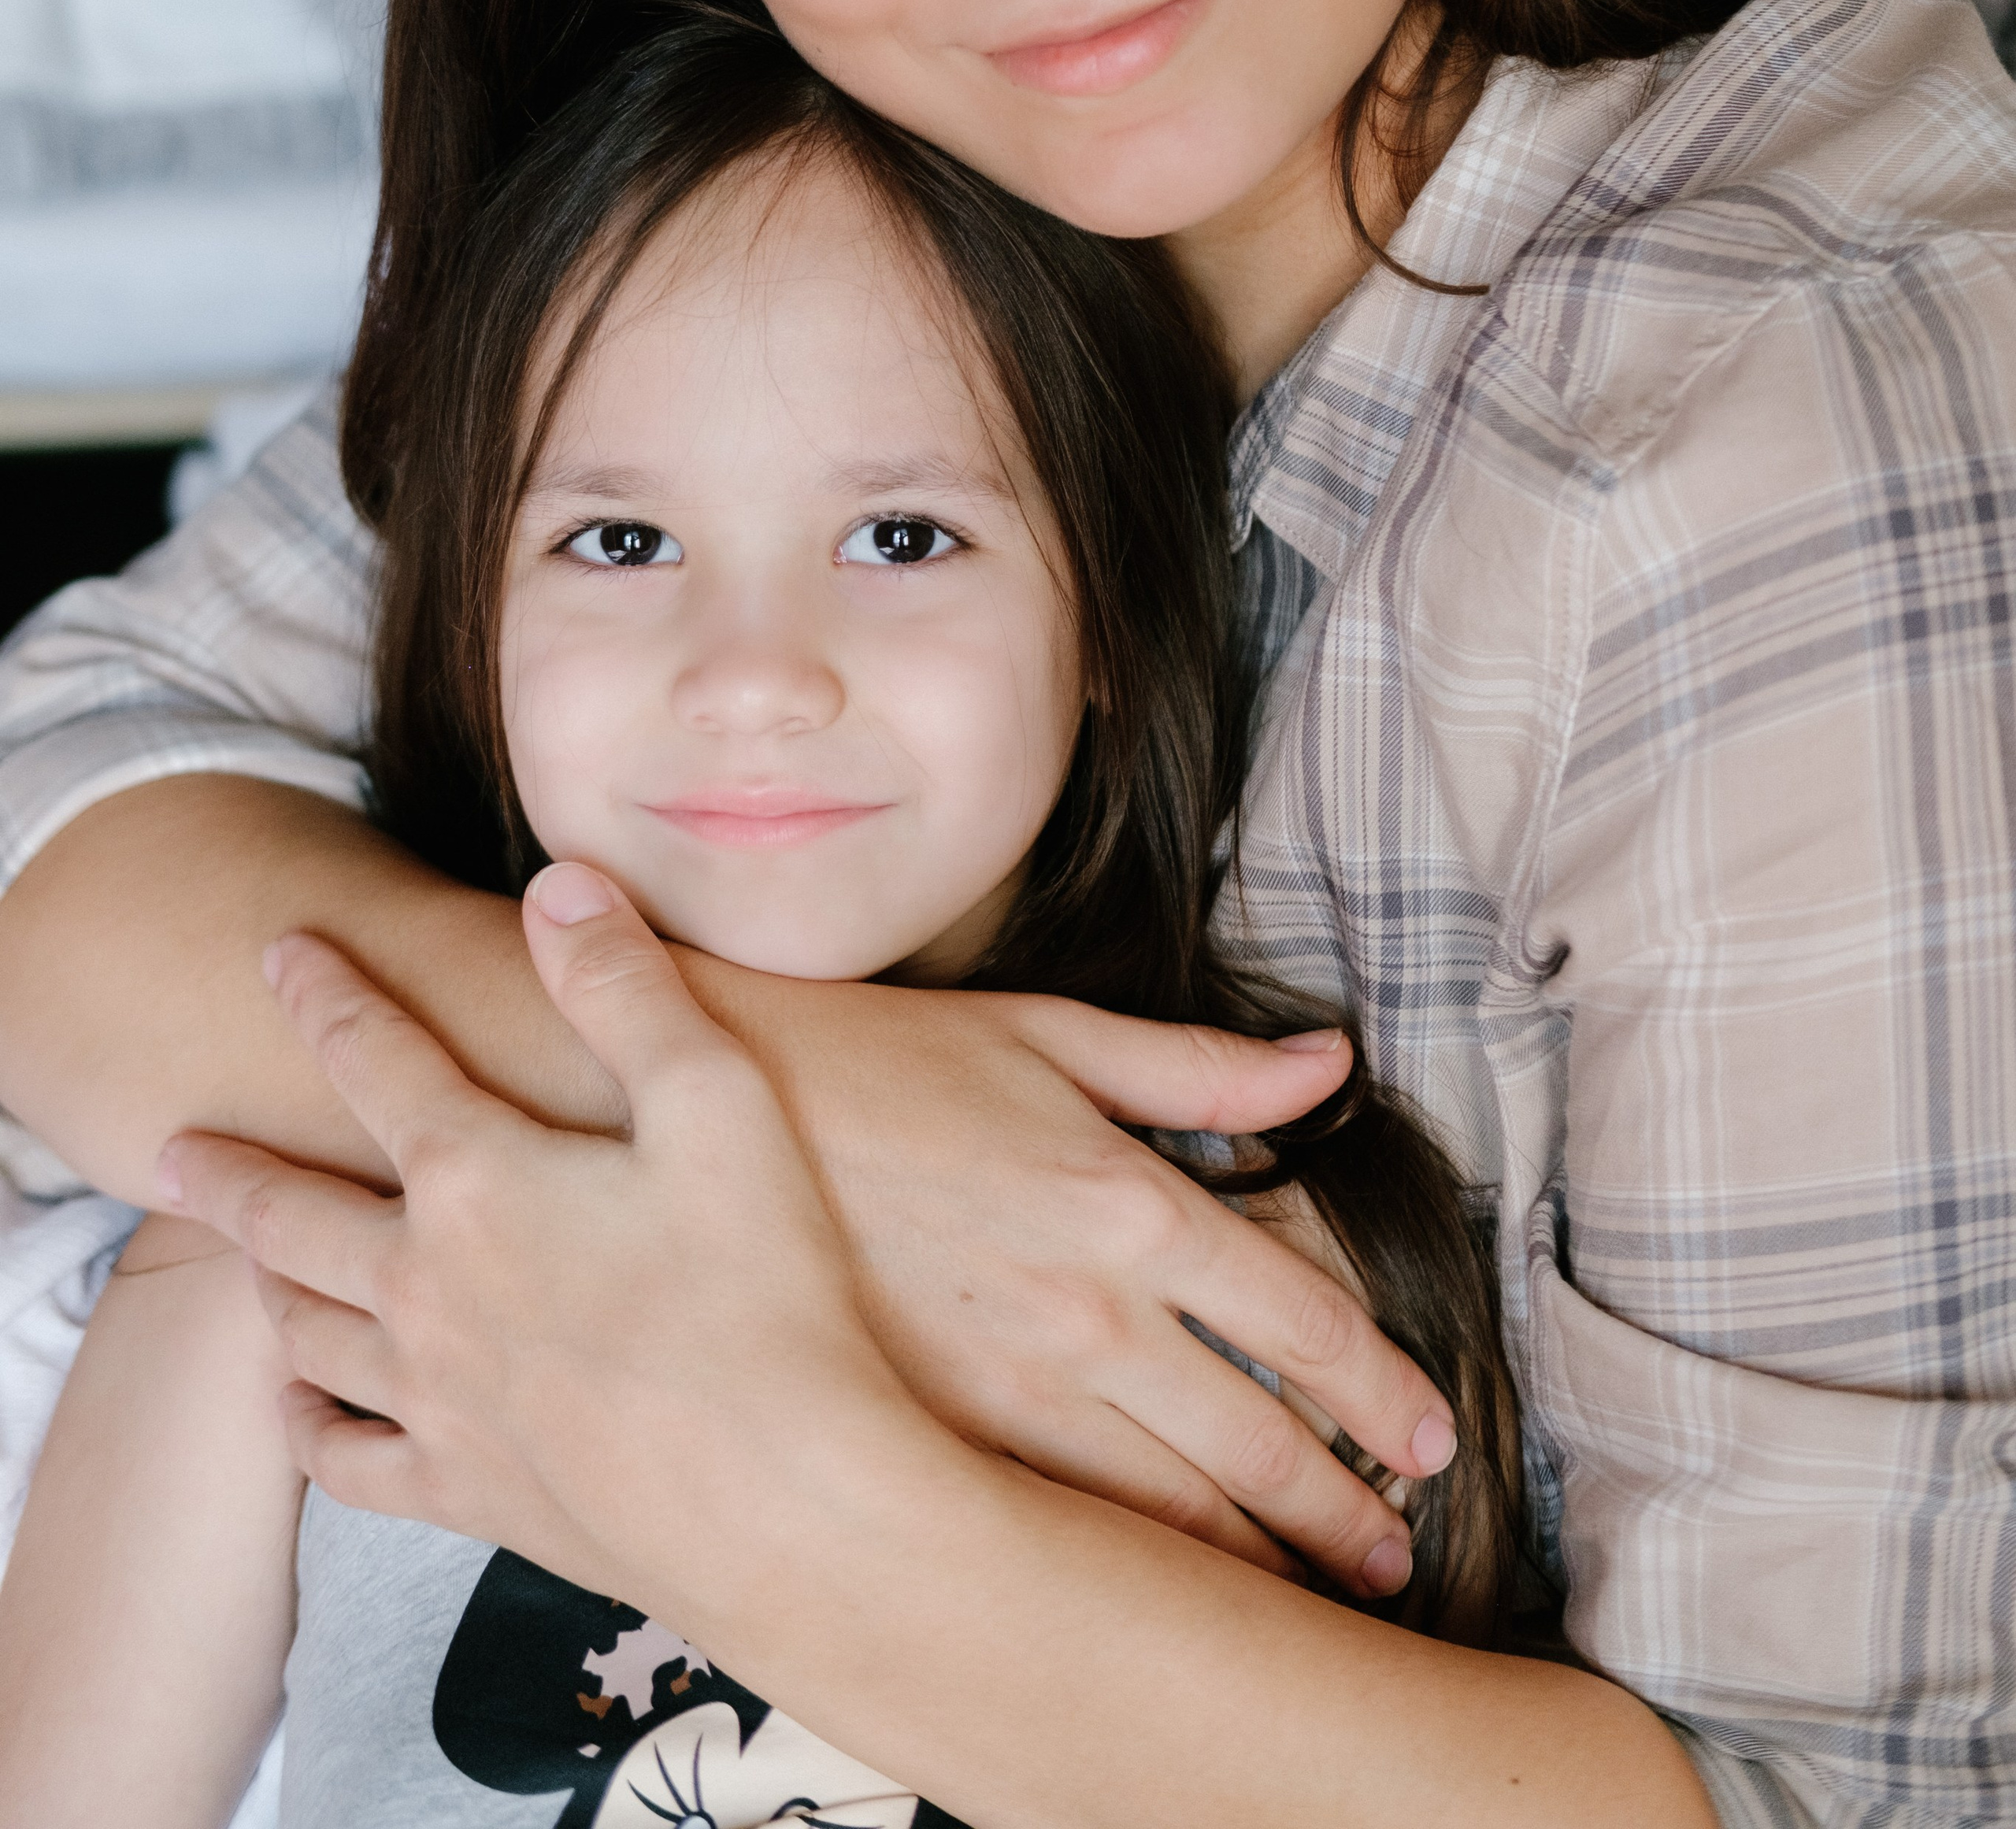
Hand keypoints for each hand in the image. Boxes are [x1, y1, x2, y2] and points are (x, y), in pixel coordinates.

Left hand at [159, 865, 928, 1629]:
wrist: (782, 1502)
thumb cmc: (764, 1294)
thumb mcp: (716, 1103)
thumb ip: (624, 987)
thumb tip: (556, 884)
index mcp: (480, 1179)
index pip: (375, 1058)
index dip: (327, 993)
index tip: (282, 949)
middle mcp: (426, 1287)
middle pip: (294, 1212)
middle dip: (231, 1168)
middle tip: (175, 1145)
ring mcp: (435, 1399)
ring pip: (304, 1329)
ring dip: (263, 1281)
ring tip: (244, 1257)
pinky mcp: (466, 1491)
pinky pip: (345, 1459)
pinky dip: (307, 1425)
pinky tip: (299, 1408)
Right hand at [688, 959, 1454, 1594]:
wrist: (697, 1112)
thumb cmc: (877, 1059)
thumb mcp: (1048, 1031)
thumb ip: (1199, 1065)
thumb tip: (1328, 1065)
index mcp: (1130, 1202)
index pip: (1301, 1321)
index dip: (1381, 1392)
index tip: (1430, 1439)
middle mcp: (1087, 1312)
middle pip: (1257, 1443)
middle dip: (1341, 1513)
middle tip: (1392, 1556)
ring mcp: (1007, 1391)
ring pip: (1171, 1511)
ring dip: (1259, 1562)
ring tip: (1314, 1596)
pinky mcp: (934, 1438)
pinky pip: (1064, 1529)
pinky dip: (1137, 1573)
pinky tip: (1168, 1598)